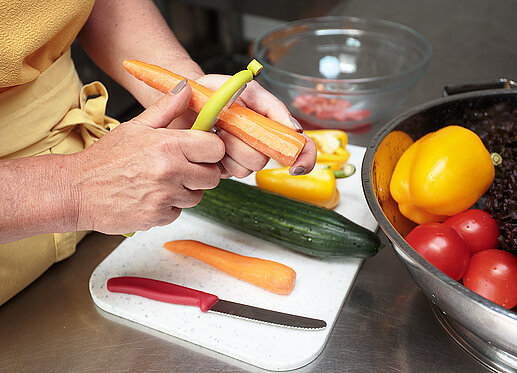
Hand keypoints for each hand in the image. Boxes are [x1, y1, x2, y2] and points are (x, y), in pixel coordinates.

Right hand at [72, 81, 224, 233]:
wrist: (75, 190)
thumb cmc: (104, 158)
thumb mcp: (135, 126)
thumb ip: (166, 108)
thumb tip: (186, 88)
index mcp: (168, 144)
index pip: (216, 148)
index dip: (211, 149)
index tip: (202, 150)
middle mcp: (170, 171)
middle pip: (213, 176)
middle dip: (202, 172)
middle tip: (182, 167)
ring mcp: (165, 196)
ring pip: (197, 196)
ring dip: (185, 190)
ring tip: (161, 181)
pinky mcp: (158, 217)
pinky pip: (179, 212)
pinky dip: (169, 207)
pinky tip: (151, 196)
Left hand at [171, 74, 316, 177]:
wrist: (180, 101)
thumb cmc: (212, 91)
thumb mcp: (243, 88)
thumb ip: (270, 105)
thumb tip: (294, 128)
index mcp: (269, 124)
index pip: (299, 145)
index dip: (304, 156)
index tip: (296, 164)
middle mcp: (259, 143)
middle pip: (268, 157)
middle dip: (248, 142)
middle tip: (228, 125)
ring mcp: (242, 157)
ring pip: (250, 166)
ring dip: (231, 147)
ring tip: (217, 129)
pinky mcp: (225, 168)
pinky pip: (232, 172)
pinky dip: (219, 156)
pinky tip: (210, 141)